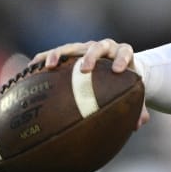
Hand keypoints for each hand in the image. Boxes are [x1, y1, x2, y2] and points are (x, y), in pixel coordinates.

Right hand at [31, 39, 149, 128]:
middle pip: (98, 47)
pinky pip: (54, 53)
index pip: (125, 51)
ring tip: (49, 65)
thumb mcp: (132, 91)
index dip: (122, 58)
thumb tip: (139, 124)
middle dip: (91, 56)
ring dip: (60, 54)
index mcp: (122, 53)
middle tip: (85, 69)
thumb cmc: (124, 81)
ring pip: (73, 47)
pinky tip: (30, 70)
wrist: (115, 66)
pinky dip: (43, 59)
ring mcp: (85, 48)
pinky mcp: (70, 52)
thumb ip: (138, 107)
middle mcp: (104, 48)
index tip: (118, 70)